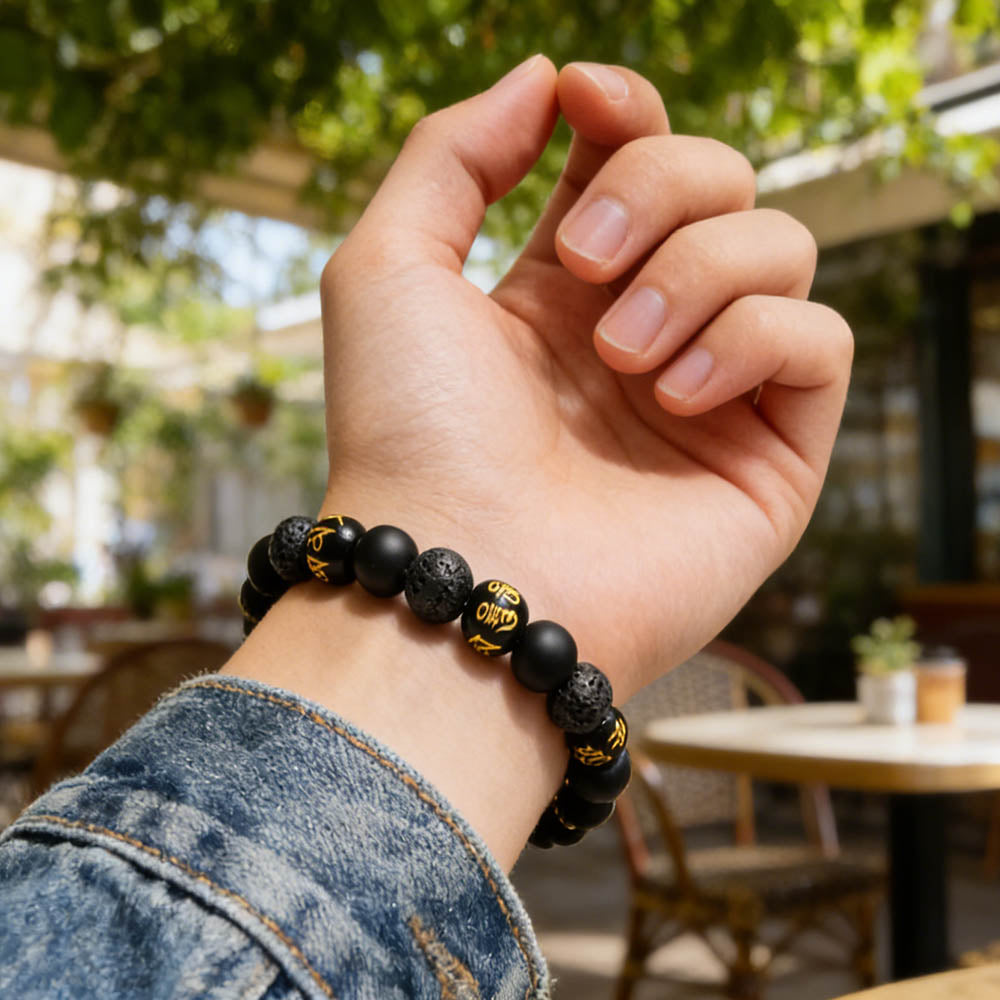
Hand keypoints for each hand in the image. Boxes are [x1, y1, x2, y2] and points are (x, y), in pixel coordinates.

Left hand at [318, 56, 850, 699]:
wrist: (458, 575)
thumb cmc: (409, 434)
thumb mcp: (387, 267)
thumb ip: (450, 155)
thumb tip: (546, 80)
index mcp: (559, 291)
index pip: (633, 158)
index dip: (626, 111)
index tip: (586, 102)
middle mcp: (641, 332)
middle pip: (721, 180)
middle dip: (658, 185)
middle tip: (580, 262)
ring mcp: (710, 393)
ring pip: (781, 248)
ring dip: (696, 273)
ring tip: (619, 355)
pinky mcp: (771, 456)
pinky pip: (820, 341)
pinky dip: (753, 342)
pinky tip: (675, 397)